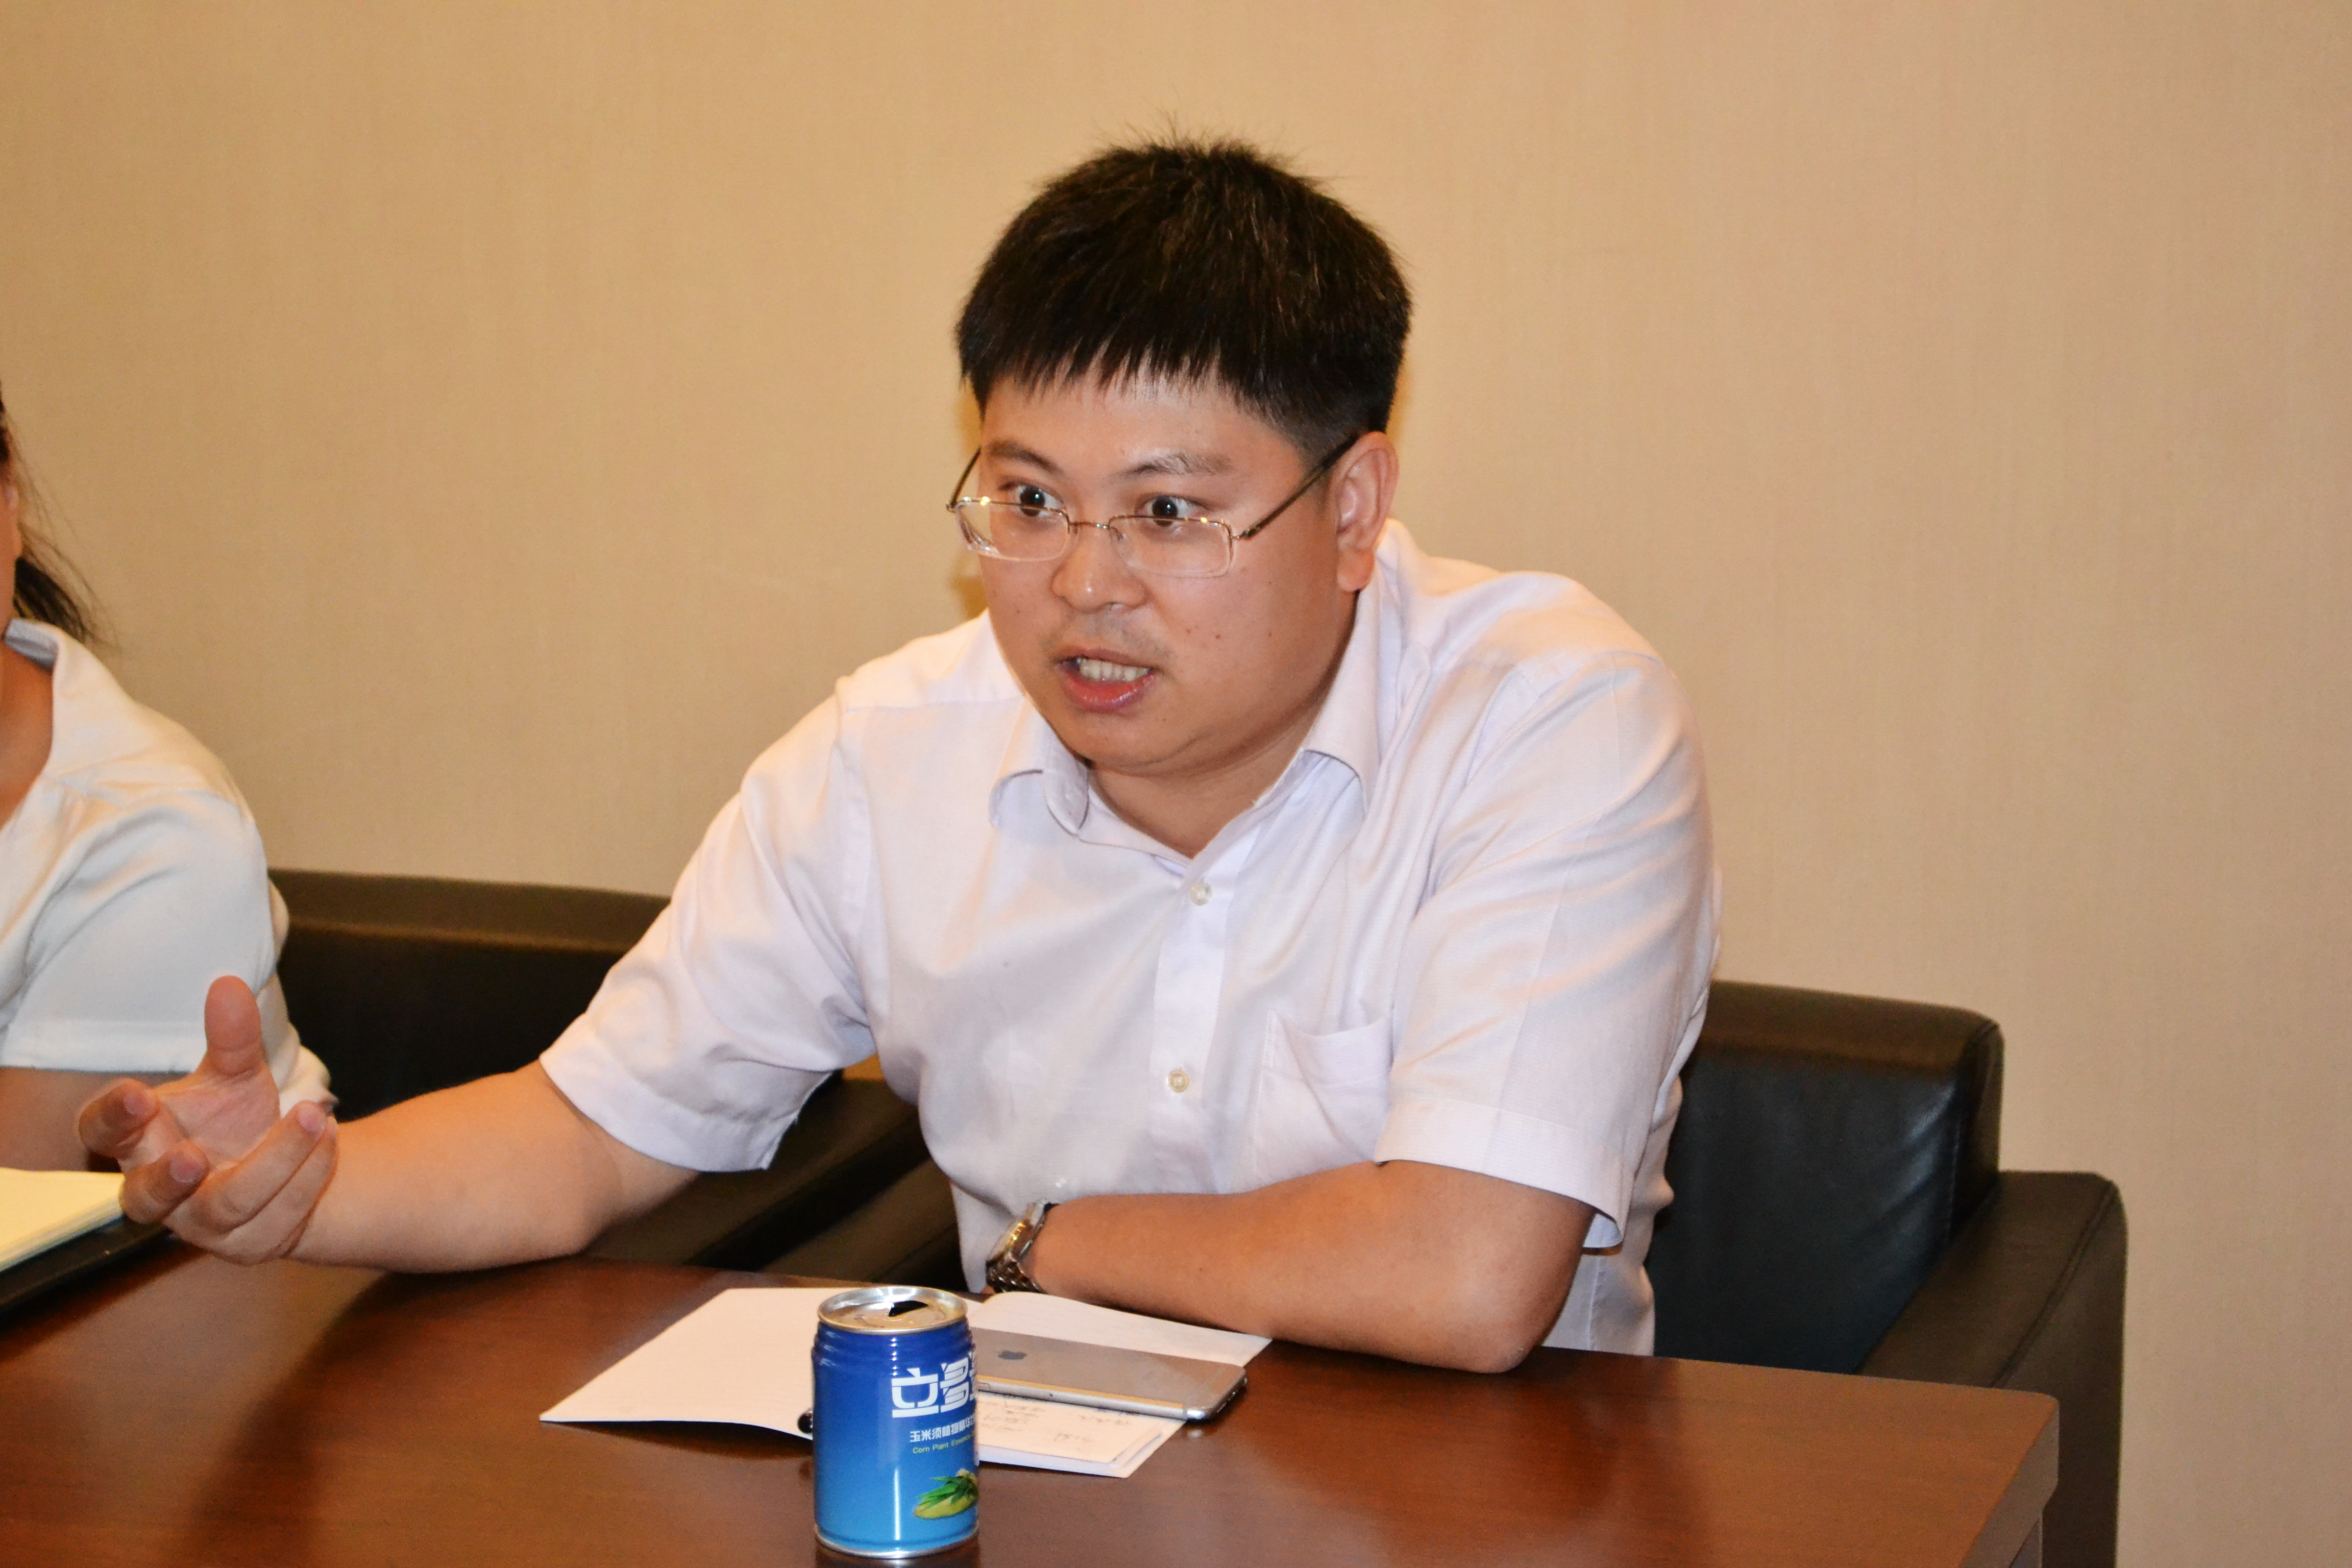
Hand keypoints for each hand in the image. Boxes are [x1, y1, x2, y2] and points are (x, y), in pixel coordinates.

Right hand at [78, 975, 337, 1262]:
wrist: (285, 1166)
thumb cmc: (234, 1117)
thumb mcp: (235, 1074)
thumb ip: (231, 1038)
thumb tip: (229, 984)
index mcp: (138, 1140)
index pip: (99, 1132)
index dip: (110, 1116)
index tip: (136, 1093)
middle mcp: (159, 1190)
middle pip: (145, 1197)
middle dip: (168, 1178)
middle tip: (193, 1155)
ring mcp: (201, 1224)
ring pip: (227, 1205)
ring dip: (274, 1160)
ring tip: (313, 1111)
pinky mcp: (248, 1243)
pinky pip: (277, 1217)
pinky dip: (308, 1175)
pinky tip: (330, 1137)